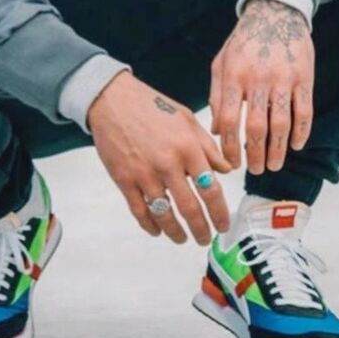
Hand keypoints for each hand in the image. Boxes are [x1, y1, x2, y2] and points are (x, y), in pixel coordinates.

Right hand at [86, 71, 232, 244]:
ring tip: (184, 238)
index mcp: (187, 147)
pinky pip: (140, 212)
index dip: (220, 212)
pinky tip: (158, 230)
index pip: (210, 189)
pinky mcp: (124, 180)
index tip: (223, 225)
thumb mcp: (186, 118)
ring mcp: (144, 174)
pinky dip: (151, 225)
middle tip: (205, 238)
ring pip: (165, 215)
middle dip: (201, 229)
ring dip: (177, 232)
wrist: (112, 99)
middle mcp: (168, 163)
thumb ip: (207, 146)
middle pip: (190, 209)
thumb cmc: (151, 106)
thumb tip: (226, 170)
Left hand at [208, 0, 313, 174]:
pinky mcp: (304, 78)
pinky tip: (296, 146)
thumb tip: (215, 131)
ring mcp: (283, 79)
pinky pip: (304, 111)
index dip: (228, 146)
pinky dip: (301, 132)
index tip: (231, 164)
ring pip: (281, 123)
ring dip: (278, 150)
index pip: (227, 118)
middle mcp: (257, 79)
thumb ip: (216, 95)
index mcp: (233, 75)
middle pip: (255, 127)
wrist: (275, 13)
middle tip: (255, 170)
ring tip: (274, 165)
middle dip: (254, 154)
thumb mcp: (221, 62)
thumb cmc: (243, 42)